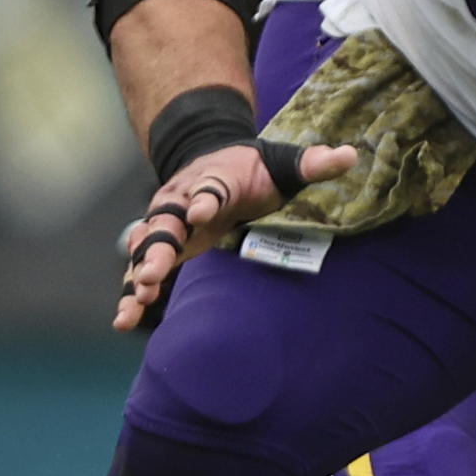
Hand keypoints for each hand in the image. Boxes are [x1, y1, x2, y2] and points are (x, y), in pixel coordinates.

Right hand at [112, 137, 358, 331]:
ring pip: (148, 248)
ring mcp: (167, 224)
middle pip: (167, 221)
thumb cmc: (251, 170)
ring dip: (140, 273)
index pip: (209, 187)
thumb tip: (352, 156)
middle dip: (159, 245)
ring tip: (135, 302)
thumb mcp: (281, 162)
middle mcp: (182, 200)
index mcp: (214, 179)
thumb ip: (311, 163)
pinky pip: (142, 269)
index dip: (205, 197)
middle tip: (154, 271)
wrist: (207, 159)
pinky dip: (132, 292)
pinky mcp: (162, 247)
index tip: (202, 209)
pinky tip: (124, 320)